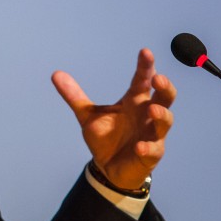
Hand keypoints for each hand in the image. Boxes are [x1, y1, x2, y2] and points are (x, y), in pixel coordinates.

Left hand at [51, 48, 175, 189]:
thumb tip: (55, 74)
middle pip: (164, 97)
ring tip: (153, 109)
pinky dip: (147, 148)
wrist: (107, 167)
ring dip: (162, 114)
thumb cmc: (105, 137)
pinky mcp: (150, 154)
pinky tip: (139, 146)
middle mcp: (146, 114)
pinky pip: (153, 150)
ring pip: (165, 121)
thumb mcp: (87, 115)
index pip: (142, 80)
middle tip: (158, 78)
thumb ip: (74, 95)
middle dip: (165, 87)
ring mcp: (151, 134)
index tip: (145, 52)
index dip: (145, 66)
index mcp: (134, 101)